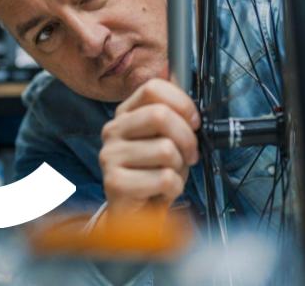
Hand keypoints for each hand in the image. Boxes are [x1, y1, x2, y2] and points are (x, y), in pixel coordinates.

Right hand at [98, 79, 200, 215]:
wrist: (139, 214)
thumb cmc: (156, 173)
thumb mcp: (168, 139)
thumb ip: (175, 116)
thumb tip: (187, 95)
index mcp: (126, 113)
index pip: (153, 88)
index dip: (182, 103)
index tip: (194, 122)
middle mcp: (113, 130)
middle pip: (160, 115)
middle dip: (186, 137)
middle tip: (190, 155)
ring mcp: (110, 156)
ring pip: (166, 149)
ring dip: (179, 167)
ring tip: (170, 175)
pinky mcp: (114, 182)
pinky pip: (163, 178)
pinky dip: (174, 188)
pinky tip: (162, 192)